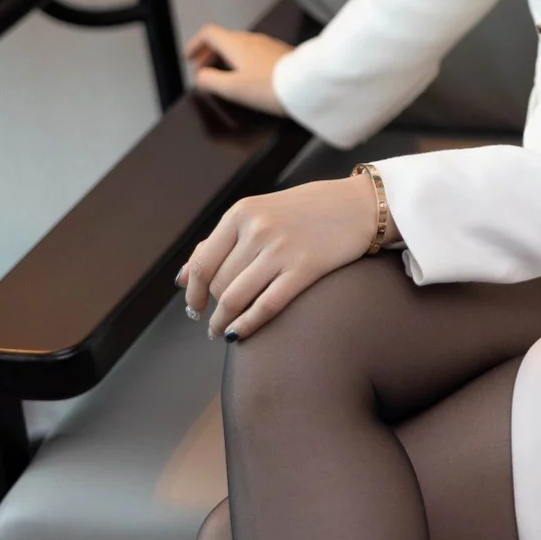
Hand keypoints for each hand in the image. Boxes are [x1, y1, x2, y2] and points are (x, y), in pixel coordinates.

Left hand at [175, 174, 385, 339]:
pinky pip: (265, 306)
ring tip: (223, 331)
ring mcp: (281, 249)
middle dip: (213, 307)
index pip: (201, 262)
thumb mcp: (259, 212)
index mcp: (241, 213)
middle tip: (214, 319)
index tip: (194, 307)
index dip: (192, 292)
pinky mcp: (304, 269)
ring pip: (235, 298)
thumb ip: (220, 241)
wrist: (359, 205)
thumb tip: (181, 277)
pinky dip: (246, 325)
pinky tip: (239, 335)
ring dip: (224, 322)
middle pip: (218, 283)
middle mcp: (257, 229)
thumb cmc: (306, 210)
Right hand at [183, 23, 293, 116]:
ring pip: (239, 45)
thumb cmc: (270, 87)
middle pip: (224, 39)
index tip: (189, 58)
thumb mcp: (232, 88)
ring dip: (225, 57)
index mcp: (236, 44)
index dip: (195, 44)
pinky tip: (247, 75)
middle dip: (208, 53)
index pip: (209, 33)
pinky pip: (254, 52)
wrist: (307, 84)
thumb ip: (210, 81)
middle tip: (202, 69)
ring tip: (222, 74)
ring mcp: (268, 45)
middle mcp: (252, 39)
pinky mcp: (281, 54)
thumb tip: (200, 76)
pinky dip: (242, 60)